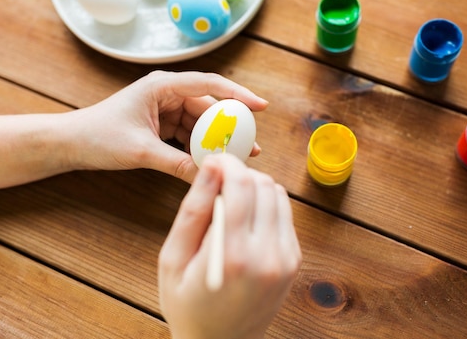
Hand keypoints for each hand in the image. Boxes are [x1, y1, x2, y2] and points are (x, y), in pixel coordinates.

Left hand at [66, 71, 267, 182]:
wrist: (70, 143)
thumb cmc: (98, 136)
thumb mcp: (140, 151)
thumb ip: (176, 164)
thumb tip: (208, 177)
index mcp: (163, 85)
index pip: (209, 84)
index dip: (238, 94)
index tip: (261, 107)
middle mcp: (168, 93)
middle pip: (210, 106)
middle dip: (231, 126)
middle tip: (253, 147)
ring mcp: (166, 109)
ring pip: (202, 123)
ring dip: (218, 140)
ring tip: (238, 158)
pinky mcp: (163, 125)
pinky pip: (190, 135)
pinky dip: (201, 148)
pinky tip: (212, 161)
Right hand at [158, 154, 301, 338]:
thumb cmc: (187, 305)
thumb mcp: (173, 259)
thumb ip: (194, 209)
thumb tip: (212, 166)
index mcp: (234, 256)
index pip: (242, 186)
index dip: (227, 163)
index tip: (212, 162)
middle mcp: (269, 256)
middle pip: (264, 184)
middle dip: (240, 174)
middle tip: (217, 185)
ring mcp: (286, 259)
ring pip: (278, 194)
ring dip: (254, 188)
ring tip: (230, 205)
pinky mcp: (294, 261)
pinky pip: (284, 213)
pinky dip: (266, 206)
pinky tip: (245, 221)